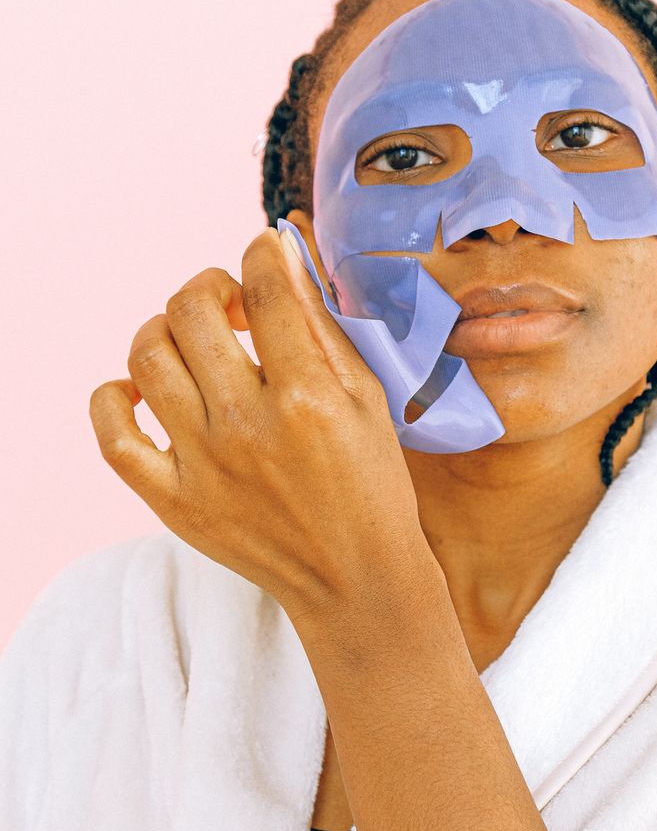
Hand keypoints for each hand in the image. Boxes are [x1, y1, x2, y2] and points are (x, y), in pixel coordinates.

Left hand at [89, 226, 424, 620]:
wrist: (355, 580)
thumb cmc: (370, 483)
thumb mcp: (366, 396)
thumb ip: (321, 323)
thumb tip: (283, 251)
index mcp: (308, 397)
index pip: (264, 288)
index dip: (260, 252)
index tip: (262, 251)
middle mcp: (248, 427)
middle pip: (191, 309)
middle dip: (210, 287)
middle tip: (230, 307)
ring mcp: (204, 466)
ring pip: (147, 357)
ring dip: (165, 330)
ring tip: (193, 345)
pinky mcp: (174, 502)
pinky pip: (112, 435)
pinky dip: (113, 398)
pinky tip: (141, 392)